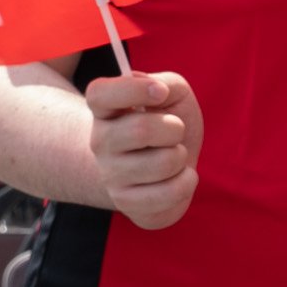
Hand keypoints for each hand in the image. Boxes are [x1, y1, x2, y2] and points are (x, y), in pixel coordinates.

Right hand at [83, 71, 201, 228]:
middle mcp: (100, 142)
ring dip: (181, 156)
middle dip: (174, 128)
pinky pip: (169, 193)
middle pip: (141, 130)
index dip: (132, 89)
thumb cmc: (168, 123)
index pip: (100, 94)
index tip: (160, 92)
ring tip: (173, 156)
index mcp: (105, 110)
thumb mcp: (172, 94)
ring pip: (163, 163)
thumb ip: (166, 83)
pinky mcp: (127, 203)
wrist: (166, 165)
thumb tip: (158, 90)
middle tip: (175, 131)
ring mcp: (110, 175)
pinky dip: (187, 182)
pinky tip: (177, 178)